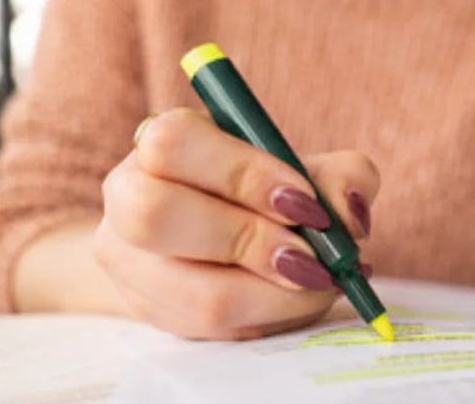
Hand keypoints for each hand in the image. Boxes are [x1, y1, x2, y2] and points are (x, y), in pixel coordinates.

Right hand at [96, 108, 378, 339]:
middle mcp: (126, 197)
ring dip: (273, 296)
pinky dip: (270, 318)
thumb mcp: (312, 173)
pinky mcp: (150, 315)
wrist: (229, 244)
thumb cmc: (269, 196)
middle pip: (155, 215)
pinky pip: (211, 333)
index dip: (244, 174)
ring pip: (192, 294)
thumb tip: (348, 214)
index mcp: (159, 142)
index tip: (306, 203)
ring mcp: (129, 264)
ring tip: (319, 282)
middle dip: (250, 241)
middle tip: (312, 257)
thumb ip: (342, 178)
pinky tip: (298, 300)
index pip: (175, 143)